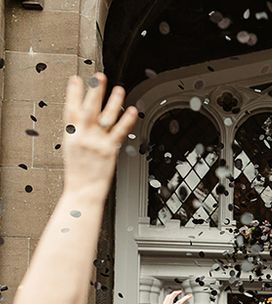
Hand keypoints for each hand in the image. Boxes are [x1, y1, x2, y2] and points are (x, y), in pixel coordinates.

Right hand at [63, 74, 137, 199]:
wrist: (83, 191)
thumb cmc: (78, 173)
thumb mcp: (71, 149)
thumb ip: (77, 133)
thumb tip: (80, 120)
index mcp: (71, 135)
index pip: (70, 109)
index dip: (73, 93)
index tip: (76, 78)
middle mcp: (83, 136)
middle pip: (88, 108)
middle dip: (93, 91)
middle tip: (98, 76)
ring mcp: (97, 142)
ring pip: (105, 117)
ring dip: (113, 101)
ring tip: (119, 88)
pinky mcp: (109, 150)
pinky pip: (119, 132)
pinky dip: (126, 120)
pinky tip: (132, 110)